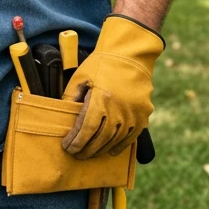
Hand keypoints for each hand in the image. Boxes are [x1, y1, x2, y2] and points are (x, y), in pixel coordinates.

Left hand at [61, 15, 163, 158]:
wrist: (130, 53)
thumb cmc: (102, 63)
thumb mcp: (80, 77)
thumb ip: (71, 99)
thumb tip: (64, 119)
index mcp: (101, 98)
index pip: (85, 129)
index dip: (75, 141)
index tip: (67, 147)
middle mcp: (119, 109)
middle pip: (99, 139)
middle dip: (86, 149)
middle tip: (77, 154)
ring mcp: (133, 114)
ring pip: (114, 140)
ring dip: (100, 150)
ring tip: (90, 153)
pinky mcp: (143, 115)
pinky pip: (131, 137)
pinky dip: (119, 146)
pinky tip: (110, 151)